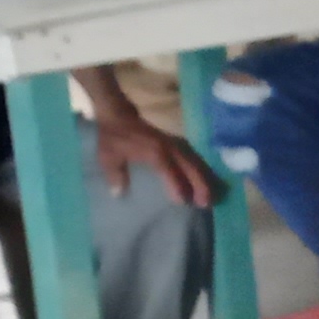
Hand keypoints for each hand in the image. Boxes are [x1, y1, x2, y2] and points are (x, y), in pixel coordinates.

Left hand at [89, 108, 219, 208]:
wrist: (118, 115)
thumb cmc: (113, 137)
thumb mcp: (108, 156)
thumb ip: (114, 175)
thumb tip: (119, 194)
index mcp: (154, 151)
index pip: (169, 170)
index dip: (177, 185)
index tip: (182, 201)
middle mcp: (169, 147)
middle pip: (191, 167)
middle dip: (200, 185)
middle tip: (206, 203)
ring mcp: (175, 144)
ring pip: (195, 163)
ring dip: (204, 179)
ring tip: (210, 197)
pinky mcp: (176, 143)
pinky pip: (193, 158)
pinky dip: (200, 171)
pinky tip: (204, 182)